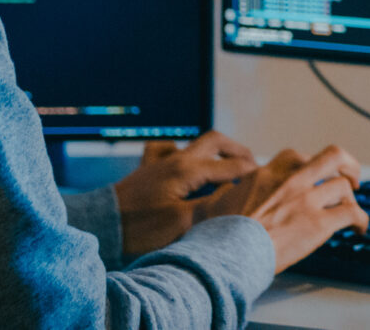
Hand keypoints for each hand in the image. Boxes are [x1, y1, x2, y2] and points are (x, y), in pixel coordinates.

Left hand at [111, 130, 258, 257]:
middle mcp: (175, 159)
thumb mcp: (183, 223)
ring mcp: (159, 162)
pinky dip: (179, 153)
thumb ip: (214, 206)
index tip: (268, 182)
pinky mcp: (146, 171)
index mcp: (188, 170)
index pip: (232, 165)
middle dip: (238, 151)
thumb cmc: (140, 228)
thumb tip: (240, 195)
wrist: (101, 227)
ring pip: (194, 143)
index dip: (254, 173)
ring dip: (214, 150)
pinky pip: (164, 150)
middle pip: (216, 141)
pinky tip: (182, 163)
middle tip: (253, 166)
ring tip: (227, 165)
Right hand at [199, 145, 368, 272]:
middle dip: (346, 164)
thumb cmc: (218, 235)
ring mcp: (307, 200)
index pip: (295, 157)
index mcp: (267, 174)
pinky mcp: (319, 223)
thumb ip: (226, 193)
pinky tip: (360, 229)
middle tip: (350, 176)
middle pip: (332, 155)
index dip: (308, 166)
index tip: (311, 175)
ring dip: (351, 198)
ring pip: (344, 185)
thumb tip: (223, 195)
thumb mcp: (216, 202)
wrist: (226, 255)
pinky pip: (352, 213)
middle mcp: (291, 181)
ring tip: (352, 208)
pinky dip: (361, 219)